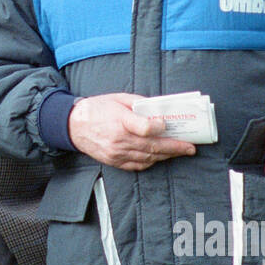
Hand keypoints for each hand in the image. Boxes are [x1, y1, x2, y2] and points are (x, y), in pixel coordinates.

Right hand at [68, 93, 196, 170]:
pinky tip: (160, 157)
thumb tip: (160, 111)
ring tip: (179, 152)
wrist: (74, 125)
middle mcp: (120, 139)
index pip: (146, 129)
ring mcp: (117, 153)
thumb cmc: (98, 109)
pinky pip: (138, 165)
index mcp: (121, 121)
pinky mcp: (114, 161)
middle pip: (153, 146)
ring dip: (166, 156)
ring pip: (148, 158)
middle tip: (190, 148)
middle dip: (175, 148)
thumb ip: (140, 104)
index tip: (167, 125)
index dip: (160, 128)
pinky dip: (151, 162)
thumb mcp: (119, 98)